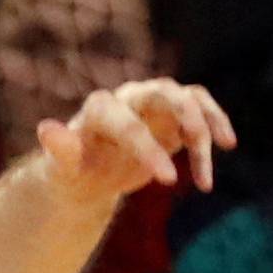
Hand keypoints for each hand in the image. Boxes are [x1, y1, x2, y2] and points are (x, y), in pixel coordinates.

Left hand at [37, 79, 234, 198]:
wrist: (89, 175)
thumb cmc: (74, 172)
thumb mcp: (63, 169)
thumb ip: (60, 150)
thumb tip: (46, 129)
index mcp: (100, 109)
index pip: (126, 123)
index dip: (147, 148)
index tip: (167, 180)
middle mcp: (129, 98)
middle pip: (164, 92)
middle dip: (185, 116)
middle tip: (199, 143)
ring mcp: (154, 103)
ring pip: (189, 98)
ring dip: (207, 125)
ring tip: (215, 162)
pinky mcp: (174, 115)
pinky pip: (202, 109)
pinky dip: (216, 124)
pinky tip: (226, 146)